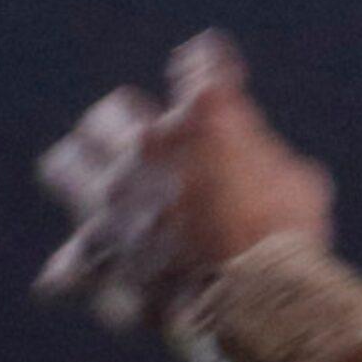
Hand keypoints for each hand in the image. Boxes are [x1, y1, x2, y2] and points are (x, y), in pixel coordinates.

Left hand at [36, 30, 333, 329]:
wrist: (254, 298)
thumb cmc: (290, 231)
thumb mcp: (297, 178)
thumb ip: (262, 161)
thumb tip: (251, 170)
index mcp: (203, 116)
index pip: (198, 63)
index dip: (206, 63)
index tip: (210, 66)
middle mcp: (145, 149)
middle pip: (108, 114)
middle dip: (129, 122)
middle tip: (150, 141)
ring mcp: (110, 204)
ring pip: (64, 165)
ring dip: (86, 171)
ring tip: (108, 188)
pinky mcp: (95, 259)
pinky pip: (67, 265)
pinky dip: (87, 266)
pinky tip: (108, 268)